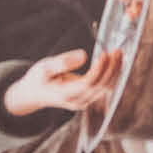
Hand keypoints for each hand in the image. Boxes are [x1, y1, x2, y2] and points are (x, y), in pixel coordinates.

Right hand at [2, 47, 121, 118]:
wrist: (34, 94)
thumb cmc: (38, 78)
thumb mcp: (44, 67)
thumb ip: (63, 62)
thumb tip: (84, 56)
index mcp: (64, 94)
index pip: (87, 84)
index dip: (98, 70)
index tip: (104, 53)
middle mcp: (76, 101)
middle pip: (100, 86)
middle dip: (111, 68)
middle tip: (117, 50)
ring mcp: (83, 102)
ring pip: (105, 88)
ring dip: (114, 71)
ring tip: (118, 53)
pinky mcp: (87, 98)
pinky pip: (104, 88)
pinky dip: (112, 75)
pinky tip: (116, 62)